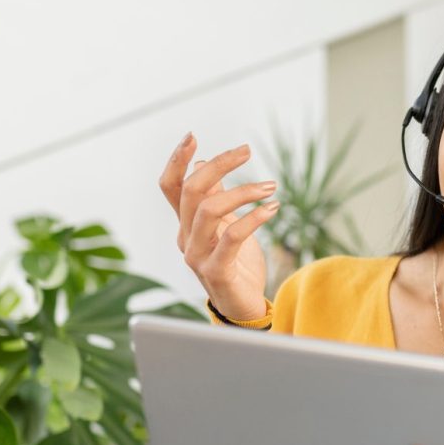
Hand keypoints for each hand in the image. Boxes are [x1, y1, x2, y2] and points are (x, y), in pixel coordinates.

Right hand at [158, 133, 280, 321]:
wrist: (244, 308)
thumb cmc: (237, 266)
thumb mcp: (226, 227)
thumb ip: (214, 199)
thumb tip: (203, 165)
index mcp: (186, 225)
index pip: (171, 187)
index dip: (176, 160)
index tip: (192, 136)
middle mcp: (186, 238)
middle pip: (191, 191)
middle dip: (218, 164)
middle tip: (246, 150)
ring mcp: (197, 256)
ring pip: (209, 210)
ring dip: (242, 191)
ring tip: (270, 186)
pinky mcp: (216, 271)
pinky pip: (232, 237)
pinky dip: (254, 217)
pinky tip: (273, 208)